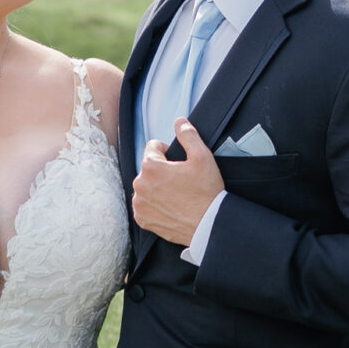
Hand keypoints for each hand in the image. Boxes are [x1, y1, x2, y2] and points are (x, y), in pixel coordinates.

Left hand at [131, 118, 223, 246]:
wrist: (208, 225)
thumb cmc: (206, 192)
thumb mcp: (202, 157)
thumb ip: (188, 135)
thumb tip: (179, 122)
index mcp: (150, 167)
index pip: (152, 147)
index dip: (168, 152)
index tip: (179, 163)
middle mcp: (139, 185)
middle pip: (148, 168)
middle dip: (162, 171)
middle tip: (181, 181)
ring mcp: (139, 204)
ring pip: (146, 186)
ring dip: (157, 187)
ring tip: (176, 195)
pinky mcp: (142, 219)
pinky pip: (144, 205)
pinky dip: (154, 204)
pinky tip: (170, 207)